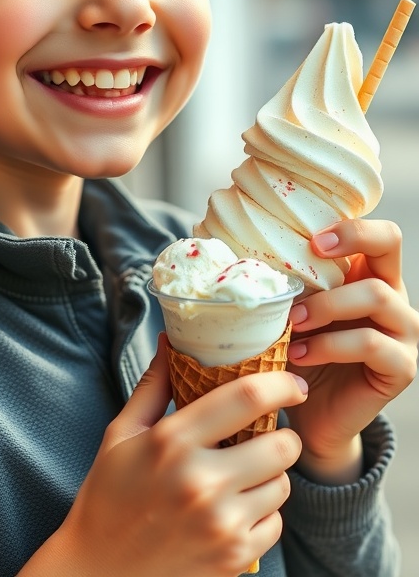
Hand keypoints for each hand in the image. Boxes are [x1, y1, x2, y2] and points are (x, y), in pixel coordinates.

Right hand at [19, 335, 306, 576]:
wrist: (97, 570)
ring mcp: (220, 525)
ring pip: (283, 485)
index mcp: (172, 441)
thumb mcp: (122, 434)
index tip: (292, 382)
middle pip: (281, 444)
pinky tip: (236, 509)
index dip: (281, 383)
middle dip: (282, 435)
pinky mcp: (233, 558)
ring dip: (271, 475)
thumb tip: (170, 341)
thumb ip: (153, 385)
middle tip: (266, 434)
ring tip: (244, 474)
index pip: (247, 397)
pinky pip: (276, 523)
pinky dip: (264, 514)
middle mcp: (201, 482)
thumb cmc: (108, 496)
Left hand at [285, 218, 418, 483]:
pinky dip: (330, 346)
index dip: (351, 225)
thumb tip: (237, 248)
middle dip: (346, 245)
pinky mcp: (401, 367)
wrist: (308, 413)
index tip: (311, 240)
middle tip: (305, 264)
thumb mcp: (292, 310)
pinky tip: (299, 355)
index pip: (378, 230)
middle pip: (389, 243)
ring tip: (292, 322)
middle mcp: (393, 294)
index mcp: (369, 272)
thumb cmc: (296, 350)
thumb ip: (287, 282)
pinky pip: (373, 344)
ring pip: (376, 296)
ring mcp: (403, 330)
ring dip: (327, 305)